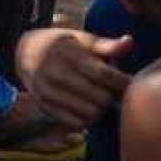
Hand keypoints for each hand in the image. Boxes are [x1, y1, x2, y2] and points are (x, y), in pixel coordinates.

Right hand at [15, 28, 134, 130]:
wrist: (27, 52)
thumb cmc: (63, 44)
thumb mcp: (82, 38)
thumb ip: (106, 44)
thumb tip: (130, 42)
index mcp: (67, 52)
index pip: (102, 73)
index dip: (121, 81)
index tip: (133, 83)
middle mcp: (55, 73)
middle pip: (98, 96)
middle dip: (113, 96)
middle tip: (118, 92)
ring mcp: (48, 92)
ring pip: (89, 113)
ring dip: (102, 109)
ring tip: (104, 99)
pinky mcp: (45, 107)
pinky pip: (75, 122)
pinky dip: (88, 119)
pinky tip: (90, 107)